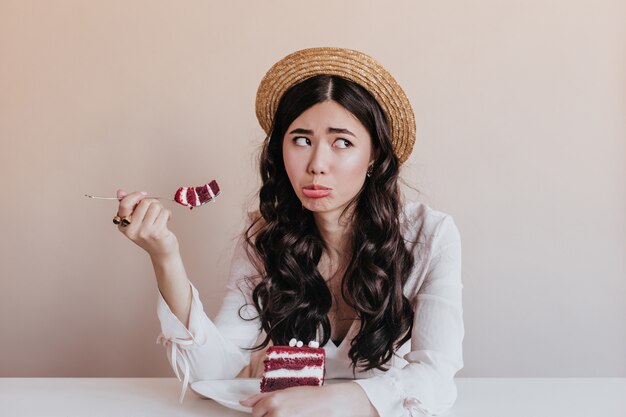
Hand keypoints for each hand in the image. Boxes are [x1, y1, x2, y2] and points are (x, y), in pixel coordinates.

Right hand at [115, 189, 178, 259]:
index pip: (125, 204)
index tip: (143, 194)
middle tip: (155, 209)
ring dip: (161, 208)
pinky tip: (166, 220)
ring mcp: (144, 232)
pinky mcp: (157, 232)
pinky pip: (164, 213)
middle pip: (144, 202)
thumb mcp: (136, 221)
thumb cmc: (149, 234)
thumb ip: (129, 206)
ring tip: (160, 216)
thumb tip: (120, 191)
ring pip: (155, 206)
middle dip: (153, 202)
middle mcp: (132, 229)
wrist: (161, 252)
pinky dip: (167, 214)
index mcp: (123, 225)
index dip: (136, 195)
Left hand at [240, 383, 378, 416]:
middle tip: (285, 413)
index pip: (255, 413)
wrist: (332, 404)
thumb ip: (262, 397)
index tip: (273, 410)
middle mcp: (277, 414)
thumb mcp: (286, 391)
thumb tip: (244, 402)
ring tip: (290, 415)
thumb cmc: (311, 397)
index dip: (263, 412)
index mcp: (274, 401)